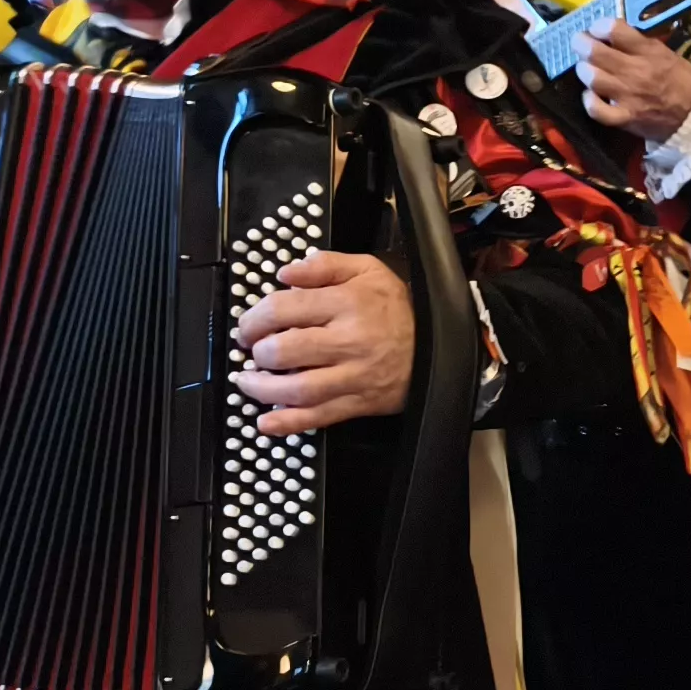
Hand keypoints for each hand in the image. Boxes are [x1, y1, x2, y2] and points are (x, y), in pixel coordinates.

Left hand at [231, 250, 418, 434]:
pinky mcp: (359, 403)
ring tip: (248, 382)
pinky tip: (266, 423)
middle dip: (256, 352)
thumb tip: (285, 273)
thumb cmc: (399, 309)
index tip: (248, 325)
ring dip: (261, 389)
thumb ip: (324, 265)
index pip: (283, 309)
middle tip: (252, 350)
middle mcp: (348, 341)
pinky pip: (318, 418)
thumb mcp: (368, 270)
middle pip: (283, 351)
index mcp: (347, 303)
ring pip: (296, 389)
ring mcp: (353, 376)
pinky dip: (288, 424)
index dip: (254, 318)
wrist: (442, 345)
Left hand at [574, 16, 690, 141]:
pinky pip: (596, 110)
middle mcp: (635, 71)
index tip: (597, 29)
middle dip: (581, 43)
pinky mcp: (625, 117)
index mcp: (647, 51)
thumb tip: (610, 33)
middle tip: (580, 43)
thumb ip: (637, 42)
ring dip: (584, 70)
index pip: (614, 29)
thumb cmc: (677, 78)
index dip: (599, 25)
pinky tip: (590, 95)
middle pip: (595, 52)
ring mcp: (628, 95)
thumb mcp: (663, 51)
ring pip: (592, 78)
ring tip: (587, 68)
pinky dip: (589, 101)